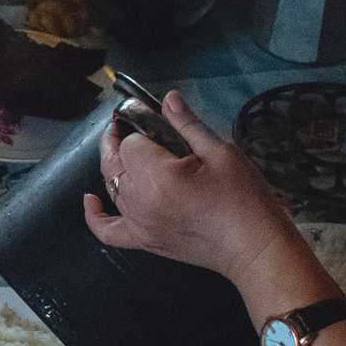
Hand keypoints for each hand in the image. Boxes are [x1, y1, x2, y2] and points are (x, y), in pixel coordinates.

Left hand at [82, 92, 299, 285]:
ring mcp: (139, 223)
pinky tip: (90, 200)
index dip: (139, 129)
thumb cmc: (244, 200)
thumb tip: (168, 98)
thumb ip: (187, 124)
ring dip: (114, 168)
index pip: (131, 143)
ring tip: (124, 150)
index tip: (150, 120)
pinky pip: (107, 230)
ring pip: (111, 188)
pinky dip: (94, 216)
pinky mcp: (144, 241)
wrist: (255, 247)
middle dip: (117, 141)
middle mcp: (140, 201)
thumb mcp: (221, 152)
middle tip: (128, 125)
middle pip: (114, 164)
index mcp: (157, 176)